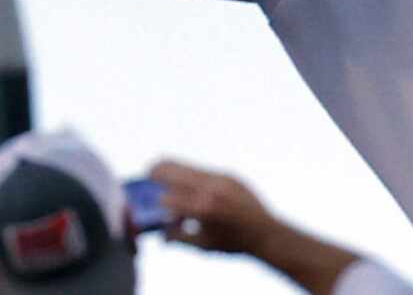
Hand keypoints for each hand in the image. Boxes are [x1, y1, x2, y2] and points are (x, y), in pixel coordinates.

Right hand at [144, 158, 284, 256]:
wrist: (266, 234)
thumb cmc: (233, 243)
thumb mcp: (202, 244)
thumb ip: (178, 237)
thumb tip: (159, 233)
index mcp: (201, 208)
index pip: (165, 197)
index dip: (154, 201)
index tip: (147, 202)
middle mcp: (209, 189)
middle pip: (169, 168)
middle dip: (153, 172)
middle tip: (146, 177)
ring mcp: (220, 179)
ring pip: (184, 166)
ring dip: (171, 172)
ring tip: (162, 177)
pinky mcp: (228, 175)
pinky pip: (201, 172)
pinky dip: (190, 180)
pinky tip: (193, 191)